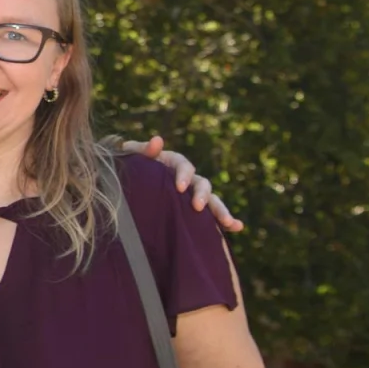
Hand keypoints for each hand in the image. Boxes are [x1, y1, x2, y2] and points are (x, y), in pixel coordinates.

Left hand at [120, 134, 243, 232]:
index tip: (179, 188)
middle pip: (203, 184)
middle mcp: (189, 179)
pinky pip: (213, 217)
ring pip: (212, 201)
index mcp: (175, 164)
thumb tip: (158, 140)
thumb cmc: (132, 170)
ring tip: (228, 222)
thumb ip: (142, 149)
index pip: (184, 166)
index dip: (184, 175)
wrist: (130, 187)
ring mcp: (193, 196)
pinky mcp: (195, 212)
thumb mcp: (132, 158)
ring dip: (221, 210)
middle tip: (198, 206)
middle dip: (202, 195)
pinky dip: (227, 221)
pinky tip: (238, 227)